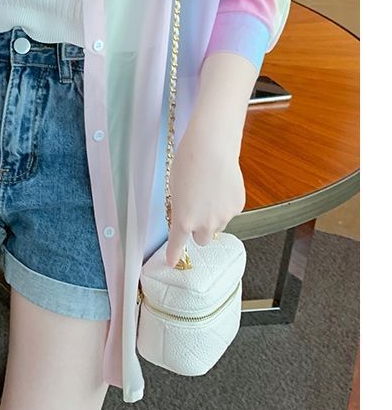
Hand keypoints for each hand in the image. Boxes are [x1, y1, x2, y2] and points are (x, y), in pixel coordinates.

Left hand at [164, 117, 245, 267]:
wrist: (212, 147)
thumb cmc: (188, 162)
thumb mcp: (175, 189)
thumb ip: (181, 209)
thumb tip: (187, 216)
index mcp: (183, 220)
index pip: (177, 244)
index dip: (173, 254)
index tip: (171, 262)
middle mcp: (204, 224)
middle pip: (202, 240)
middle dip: (200, 230)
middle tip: (197, 211)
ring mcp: (223, 216)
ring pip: (218, 225)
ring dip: (214, 216)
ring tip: (210, 191)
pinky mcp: (238, 206)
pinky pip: (230, 212)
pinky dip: (226, 204)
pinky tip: (221, 185)